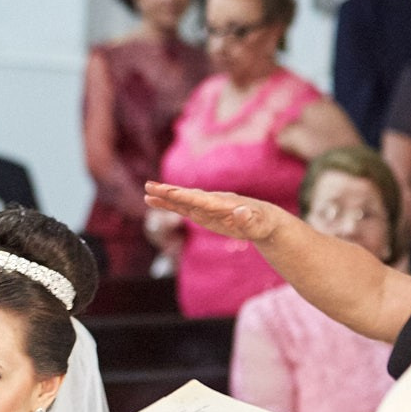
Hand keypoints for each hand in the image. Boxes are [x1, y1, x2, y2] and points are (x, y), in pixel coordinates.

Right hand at [144, 182, 290, 245]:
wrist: (263, 219)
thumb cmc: (262, 223)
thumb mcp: (258, 225)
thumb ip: (248, 219)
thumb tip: (241, 211)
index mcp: (223, 203)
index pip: (200, 199)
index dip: (184, 196)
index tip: (169, 191)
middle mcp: (211, 201)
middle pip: (187, 196)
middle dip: (169, 192)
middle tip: (150, 186)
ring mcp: (205, 206)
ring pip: (181, 200)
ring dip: (164, 196)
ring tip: (147, 191)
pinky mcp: (201, 212)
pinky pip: (181, 208)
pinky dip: (167, 204)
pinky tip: (153, 201)